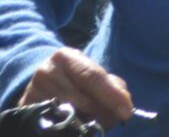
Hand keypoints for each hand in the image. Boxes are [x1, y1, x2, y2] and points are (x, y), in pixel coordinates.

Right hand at [19, 48, 134, 127]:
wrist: (41, 83)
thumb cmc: (74, 77)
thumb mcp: (90, 73)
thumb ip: (111, 84)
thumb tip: (124, 102)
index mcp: (65, 57)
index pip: (92, 77)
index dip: (111, 95)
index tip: (127, 111)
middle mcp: (45, 71)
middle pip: (81, 98)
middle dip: (103, 112)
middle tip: (116, 120)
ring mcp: (32, 92)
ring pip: (69, 113)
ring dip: (88, 122)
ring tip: (99, 123)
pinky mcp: (26, 109)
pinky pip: (54, 122)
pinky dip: (70, 126)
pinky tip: (79, 127)